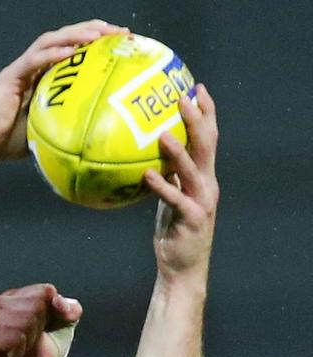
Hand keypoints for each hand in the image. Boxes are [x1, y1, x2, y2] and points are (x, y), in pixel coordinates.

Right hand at [0, 20, 127, 161]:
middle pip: (68, 37)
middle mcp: (35, 66)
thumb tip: (99, 134)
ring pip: (51, 41)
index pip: (75, 50)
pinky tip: (70, 52)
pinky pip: (34, 60)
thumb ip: (68, 124)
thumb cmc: (10, 142)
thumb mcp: (49, 130)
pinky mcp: (10, 76)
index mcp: (46, 76)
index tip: (125, 44)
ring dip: (77, 34)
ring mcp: (22, 68)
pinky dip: (53, 53)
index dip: (100, 43)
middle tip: (121, 33)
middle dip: (96, 30)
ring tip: (99, 35)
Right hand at [0, 284, 81, 356]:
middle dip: (38, 330)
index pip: (44, 291)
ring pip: (27, 320)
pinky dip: (17, 351)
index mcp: (11, 297)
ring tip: (16, 351)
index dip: (53, 313)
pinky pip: (14, 337)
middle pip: (37, 305)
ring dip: (28, 342)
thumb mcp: (59, 334)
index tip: (42, 332)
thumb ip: (68, 313)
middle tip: (25, 345)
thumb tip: (65, 304)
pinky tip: (8, 356)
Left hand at [144, 84, 218, 279]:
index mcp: (205, 177)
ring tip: (163, 132)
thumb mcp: (171, 199)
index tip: (197, 88)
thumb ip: (167, 176)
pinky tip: (147, 174)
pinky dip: (162, 185)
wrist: (182, 267)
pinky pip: (174, 198)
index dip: (207, 112)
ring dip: (178, 150)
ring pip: (193, 170)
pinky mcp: (190, 219)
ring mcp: (201, 201)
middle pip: (206, 145)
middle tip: (184, 97)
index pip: (209, 138)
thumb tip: (147, 155)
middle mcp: (208, 185)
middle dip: (197, 119)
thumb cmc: (173, 231)